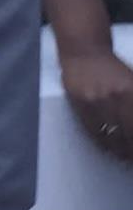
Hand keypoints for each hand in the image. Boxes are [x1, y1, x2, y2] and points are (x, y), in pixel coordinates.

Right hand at [57, 46, 132, 162]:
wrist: (84, 52)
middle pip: (129, 133)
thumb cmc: (112, 68)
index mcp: (132, 91)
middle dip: (132, 149)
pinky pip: (94, 131)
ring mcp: (97, 101)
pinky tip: (110, 148)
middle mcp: (116, 97)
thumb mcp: (132, 83)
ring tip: (125, 157)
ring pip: (112, 135)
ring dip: (120, 150)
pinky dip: (103, 144)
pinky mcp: (81, 104)